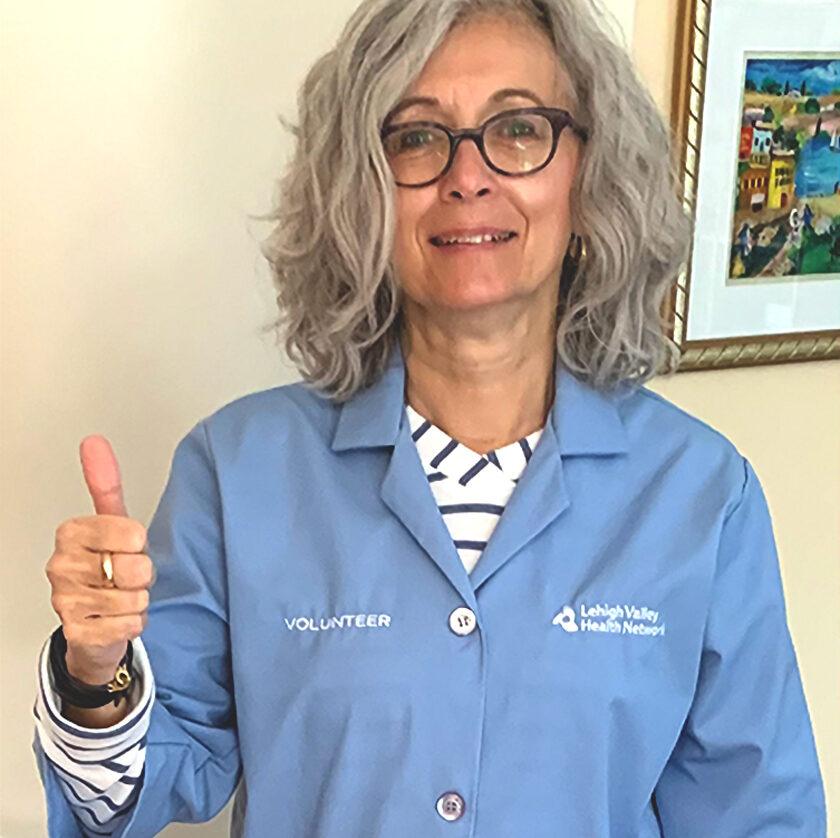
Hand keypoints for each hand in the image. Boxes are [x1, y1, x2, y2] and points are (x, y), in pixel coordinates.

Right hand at [46, 436, 153, 685]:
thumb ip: (105, 483)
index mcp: (70, 533)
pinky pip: (130, 624)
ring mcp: (64, 602)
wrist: (95, 622)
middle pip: (136, 567)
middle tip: (126, 575)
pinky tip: (117, 618)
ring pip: (134, 597)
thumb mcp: (112, 522)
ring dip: (138, 600)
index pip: (131, 533)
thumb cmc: (108, 567)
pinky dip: (133, 623)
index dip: (140, 544)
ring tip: (122, 596)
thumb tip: (94, 441)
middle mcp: (61, 566)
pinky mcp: (76, 634)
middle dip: (142, 575)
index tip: (127, 547)